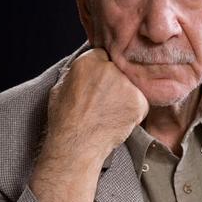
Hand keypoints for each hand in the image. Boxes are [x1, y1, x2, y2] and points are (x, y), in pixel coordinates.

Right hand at [44, 48, 148, 164]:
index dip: (102, 70)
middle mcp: (109, 68)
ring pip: (132, 84)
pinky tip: (120, 120)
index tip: (100, 82)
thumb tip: (82, 70)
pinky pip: (141, 101)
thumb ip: (75, 73)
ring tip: (111, 112)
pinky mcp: (139, 101)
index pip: (103, 56)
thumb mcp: (60, 88)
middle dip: (116, 81)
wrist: (76, 145)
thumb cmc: (65, 121)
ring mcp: (125, 84)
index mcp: (88, 61)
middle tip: (107, 99)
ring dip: (126, 95)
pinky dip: (135, 111)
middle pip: (120, 68)